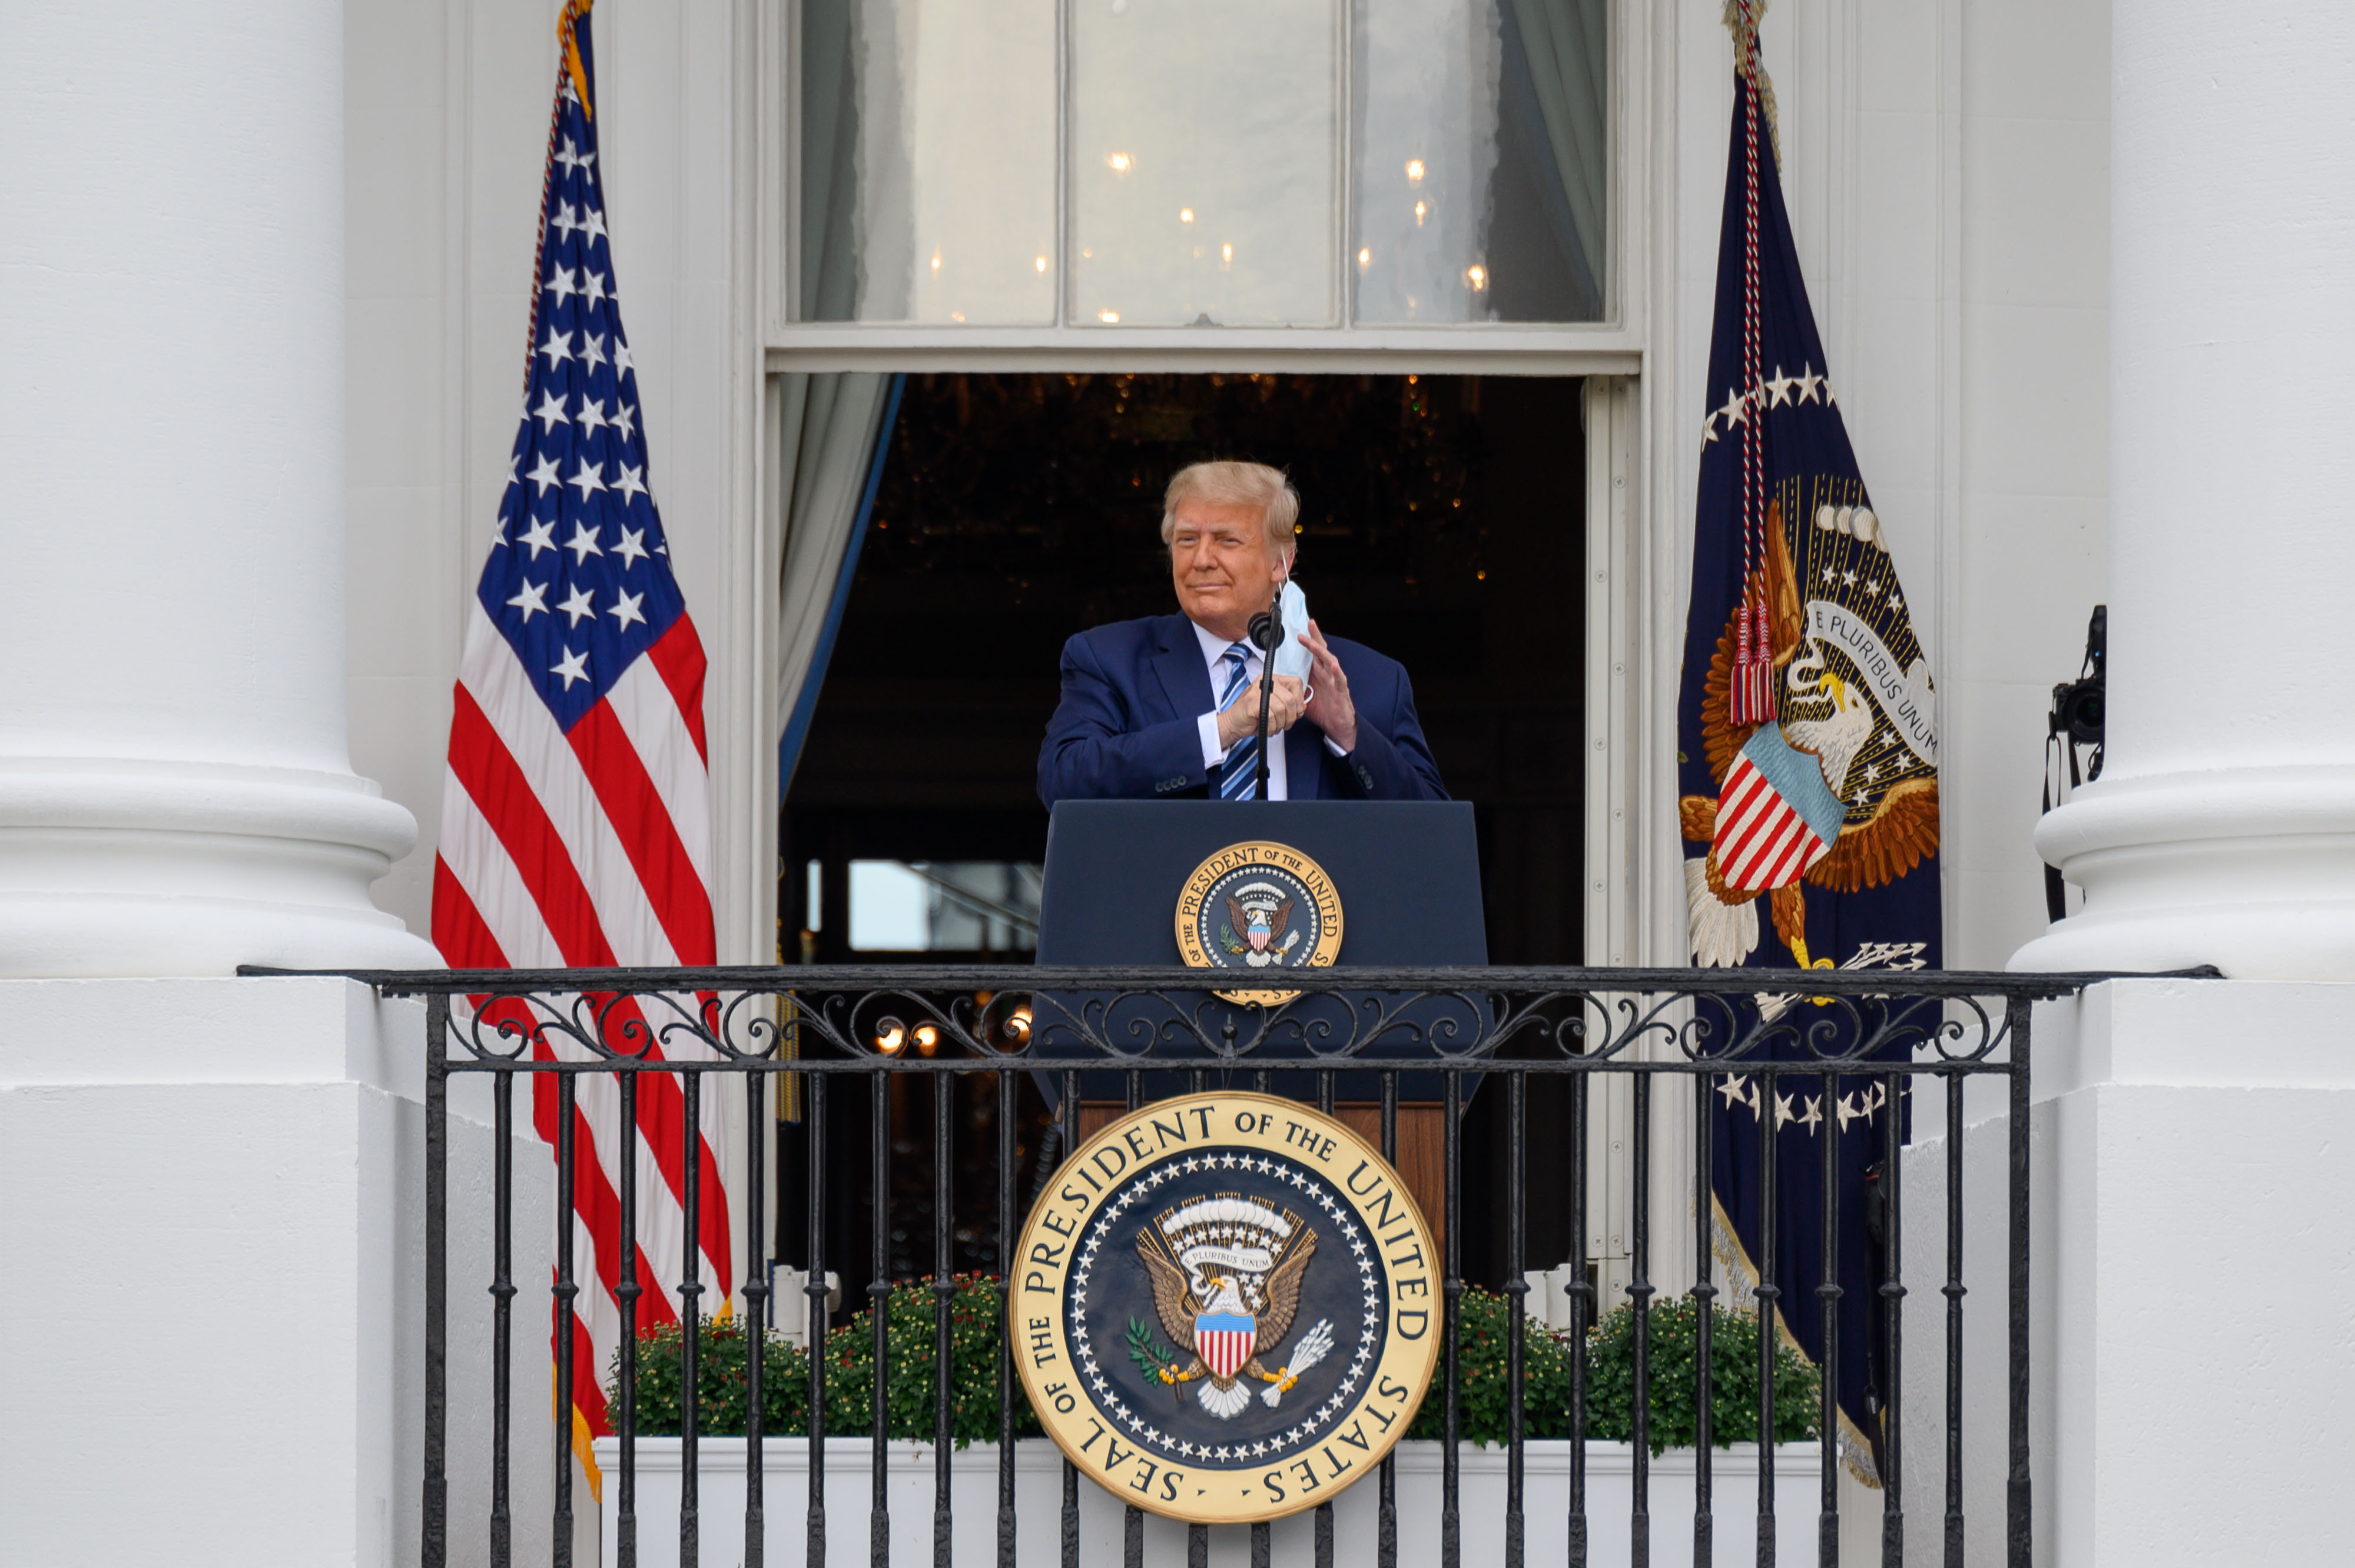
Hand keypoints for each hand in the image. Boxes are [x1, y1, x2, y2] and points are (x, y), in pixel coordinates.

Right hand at [1216, 674, 1306, 749]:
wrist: (1233, 723)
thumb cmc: (1254, 716)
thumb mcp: (1276, 707)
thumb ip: (1290, 704)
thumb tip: (1302, 708)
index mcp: (1273, 679)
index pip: (1296, 683)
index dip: (1299, 700)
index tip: (1295, 711)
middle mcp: (1265, 681)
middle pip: (1290, 699)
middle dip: (1290, 717)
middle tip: (1284, 724)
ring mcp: (1258, 691)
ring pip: (1281, 709)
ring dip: (1280, 724)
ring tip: (1274, 726)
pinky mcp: (1252, 702)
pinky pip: (1271, 716)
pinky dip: (1271, 727)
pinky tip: (1267, 728)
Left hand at [1300, 621, 1357, 751]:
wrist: (1337, 726)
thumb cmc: (1323, 710)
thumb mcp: (1304, 695)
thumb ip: (1295, 685)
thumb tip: (1278, 680)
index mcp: (1319, 674)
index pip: (1314, 653)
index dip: (1309, 640)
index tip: (1300, 628)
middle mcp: (1328, 674)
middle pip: (1323, 651)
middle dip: (1316, 638)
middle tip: (1309, 624)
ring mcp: (1335, 681)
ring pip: (1331, 661)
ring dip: (1322, 652)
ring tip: (1314, 643)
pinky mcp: (1341, 692)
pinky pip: (1340, 680)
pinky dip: (1337, 672)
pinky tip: (1333, 665)